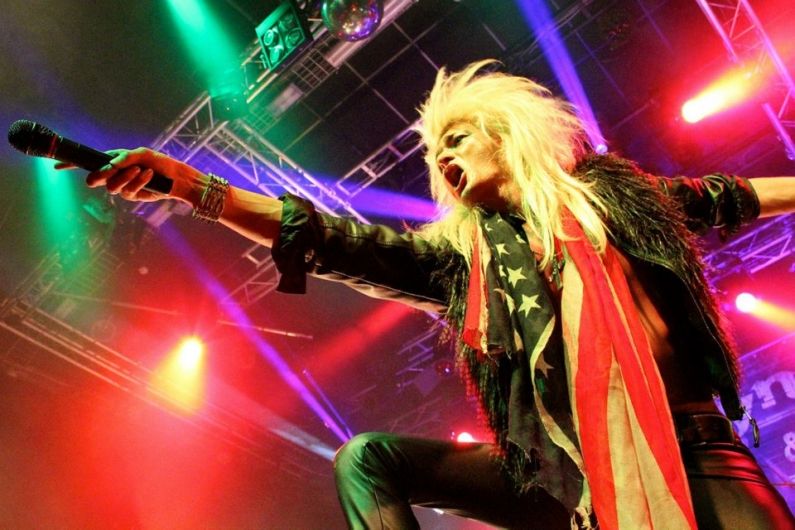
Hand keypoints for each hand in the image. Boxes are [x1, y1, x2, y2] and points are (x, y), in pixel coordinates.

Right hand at [83, 147, 205, 204]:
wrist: (176, 176)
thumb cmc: (158, 161)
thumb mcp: (140, 154)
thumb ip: (123, 158)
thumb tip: (109, 166)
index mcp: (113, 160)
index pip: (90, 162)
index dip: (73, 164)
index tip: (57, 165)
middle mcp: (115, 174)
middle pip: (97, 179)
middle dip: (103, 175)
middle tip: (112, 170)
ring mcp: (123, 186)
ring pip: (113, 187)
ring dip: (127, 177)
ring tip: (142, 170)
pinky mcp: (133, 196)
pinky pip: (128, 190)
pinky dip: (139, 181)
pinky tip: (149, 175)